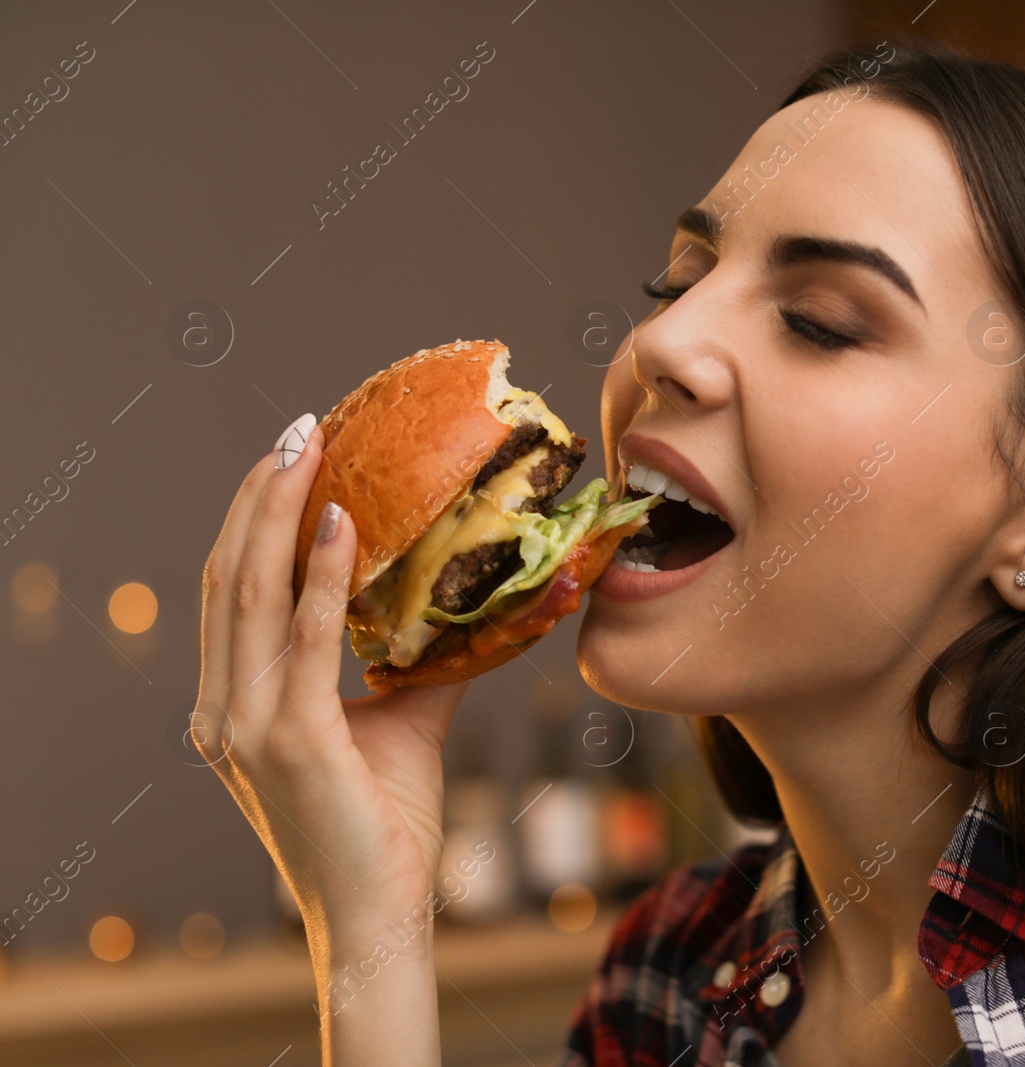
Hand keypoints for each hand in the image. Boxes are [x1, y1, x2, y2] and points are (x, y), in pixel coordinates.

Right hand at [197, 415, 467, 952]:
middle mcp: (223, 709)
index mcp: (235, 704)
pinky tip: (342, 523)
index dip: (255, 517)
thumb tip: (480, 604)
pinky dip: (318, 575)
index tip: (293, 455)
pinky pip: (301, 638)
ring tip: (310, 450)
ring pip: (249, 593)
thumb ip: (426, 661)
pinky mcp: (284, 741)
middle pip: (229, 576)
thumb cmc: (385, 821)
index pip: (233, 589)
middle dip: (258, 495)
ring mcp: (244, 726)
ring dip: (277, 512)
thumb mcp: (405, 721)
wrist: (379, 911)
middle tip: (299, 429)